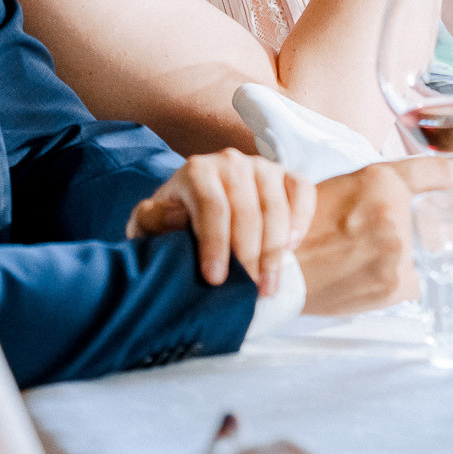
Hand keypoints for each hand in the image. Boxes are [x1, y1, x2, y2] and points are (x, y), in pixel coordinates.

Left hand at [127, 150, 315, 295]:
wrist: (199, 209)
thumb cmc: (174, 222)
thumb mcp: (150, 224)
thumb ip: (150, 221)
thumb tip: (177, 218)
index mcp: (196, 171)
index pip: (211, 207)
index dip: (215, 245)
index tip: (215, 279)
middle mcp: (230, 162)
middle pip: (246, 211)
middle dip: (248, 256)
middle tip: (248, 292)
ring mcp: (262, 167)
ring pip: (275, 207)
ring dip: (275, 251)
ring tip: (269, 286)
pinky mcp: (287, 175)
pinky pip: (303, 192)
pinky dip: (300, 219)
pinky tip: (291, 248)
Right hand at [293, 155, 452, 313]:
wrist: (280, 269)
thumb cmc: (302, 226)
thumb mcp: (341, 185)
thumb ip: (382, 185)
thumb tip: (419, 190)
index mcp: (381, 181)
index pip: (436, 172)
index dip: (450, 177)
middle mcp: (394, 214)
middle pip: (436, 221)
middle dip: (431, 226)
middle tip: (407, 234)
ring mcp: (397, 252)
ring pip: (420, 254)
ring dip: (404, 255)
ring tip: (368, 258)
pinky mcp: (395, 284)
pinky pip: (412, 281)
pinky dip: (396, 279)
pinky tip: (369, 275)